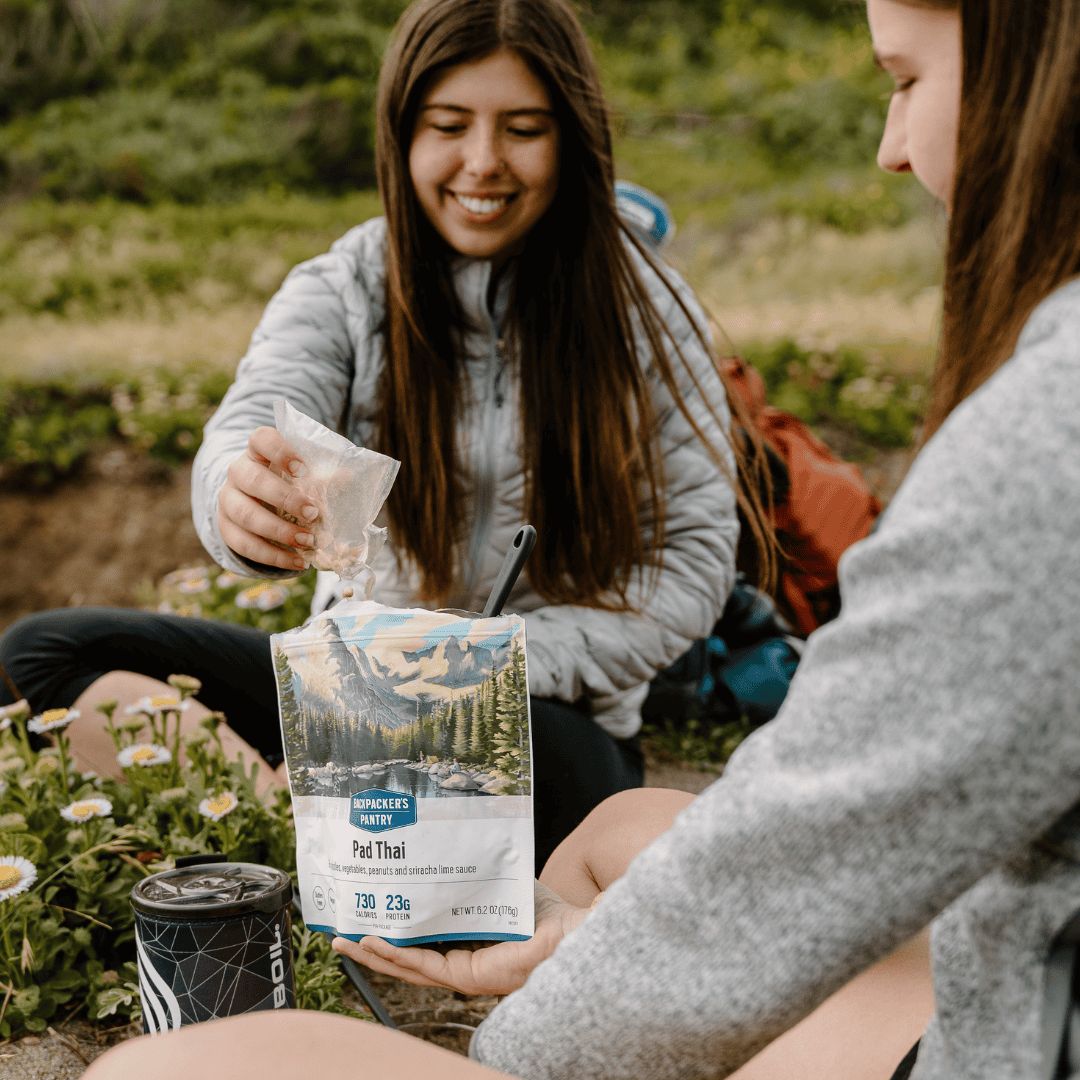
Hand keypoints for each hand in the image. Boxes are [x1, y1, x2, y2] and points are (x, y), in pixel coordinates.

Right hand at [217, 427, 320, 570]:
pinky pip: (244, 545)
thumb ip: (322, 474)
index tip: (302, 469)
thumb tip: (349, 476)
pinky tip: (297, 562)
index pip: (261, 439)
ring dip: (279, 531)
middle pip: (252, 480)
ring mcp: (228, 500)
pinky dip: (273, 556)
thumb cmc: (286, 483)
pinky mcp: (226, 529)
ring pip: (246, 515)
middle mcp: (238, 472)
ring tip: (308, 542)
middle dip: (285, 499)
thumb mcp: (302, 475)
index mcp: (258, 451)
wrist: (253, 502)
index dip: (280, 451)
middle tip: (313, 513)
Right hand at [332, 881, 590, 996]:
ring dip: (374, 952)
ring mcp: (463, 973)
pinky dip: (395, 955)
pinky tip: (374, 942)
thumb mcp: (503, 884)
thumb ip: (479, 873)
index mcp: (468, 943)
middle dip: (372, 945)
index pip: (422, 940)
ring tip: (344, 940)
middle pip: (406, 957)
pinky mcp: (469, 977)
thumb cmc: (547, 913)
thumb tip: (461, 840)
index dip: (394, 930)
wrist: (575, 931)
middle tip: (341, 931)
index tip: (369, 913)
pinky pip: (423, 966)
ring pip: (408, 966)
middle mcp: (462, 962)